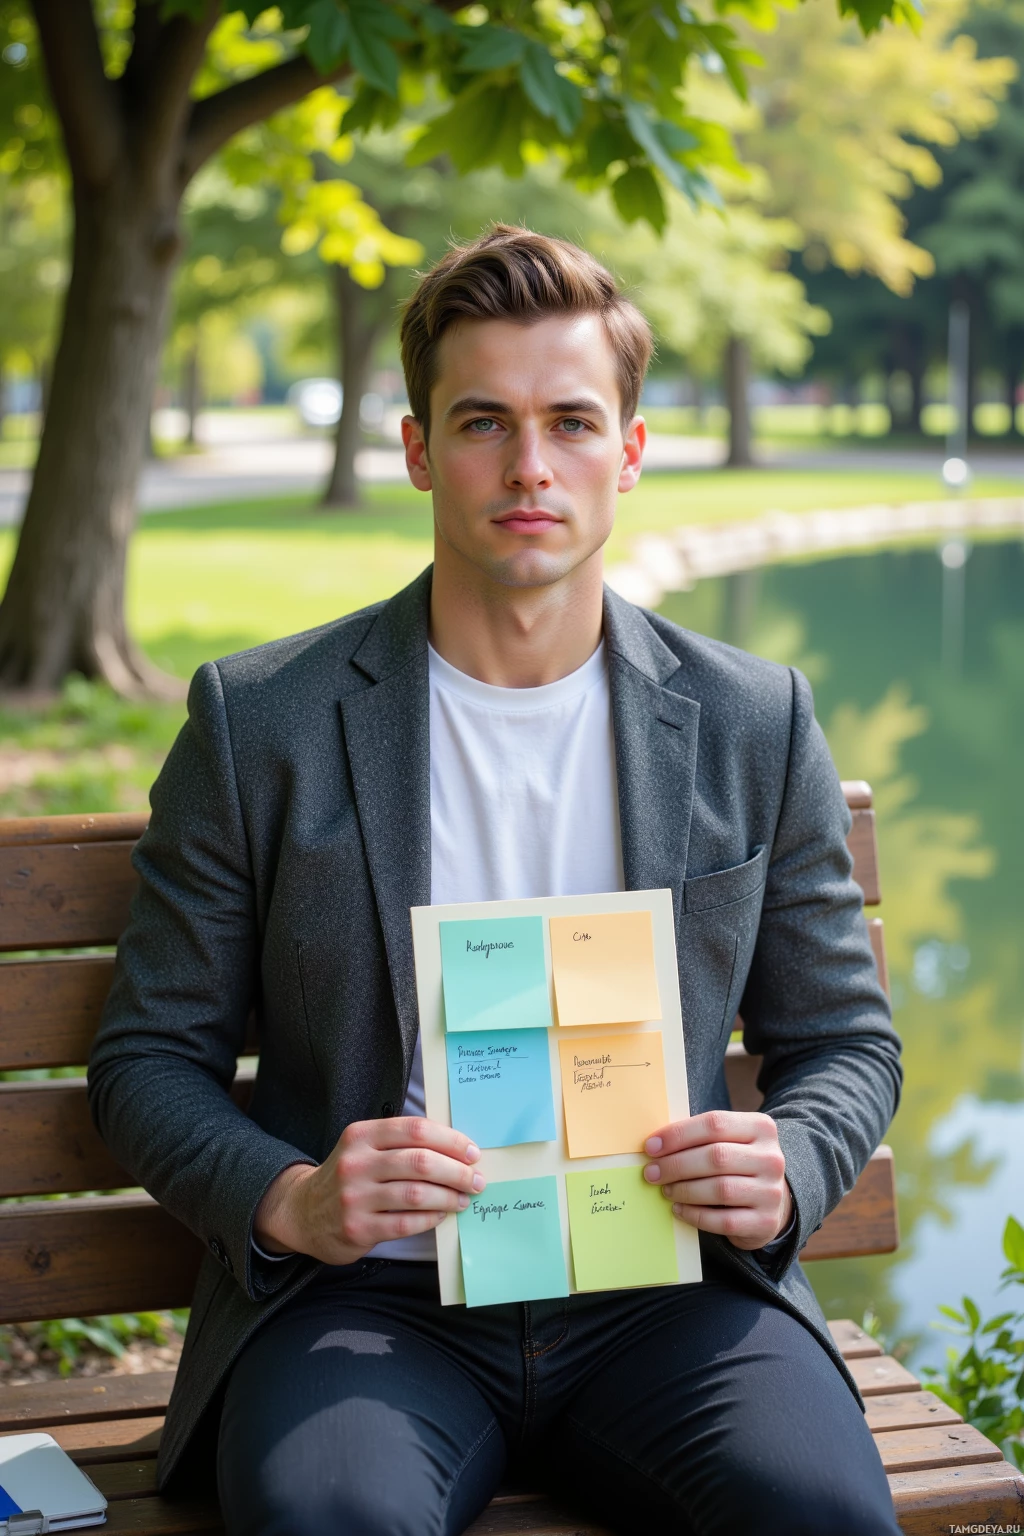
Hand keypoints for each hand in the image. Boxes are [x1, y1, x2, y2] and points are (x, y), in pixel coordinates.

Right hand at [253, 1116, 484, 1264]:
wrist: (303, 1212)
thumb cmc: (348, 1176)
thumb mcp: (364, 1148)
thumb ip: (400, 1143)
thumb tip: (456, 1149)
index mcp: (361, 1135)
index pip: (415, 1130)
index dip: (450, 1140)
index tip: (472, 1152)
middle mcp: (356, 1163)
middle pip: (420, 1162)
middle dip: (457, 1171)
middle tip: (476, 1180)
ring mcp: (354, 1197)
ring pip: (416, 1194)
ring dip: (448, 1196)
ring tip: (464, 1198)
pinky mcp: (357, 1228)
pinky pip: (405, 1223)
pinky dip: (430, 1218)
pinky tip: (442, 1214)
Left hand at [643, 1110, 792, 1250]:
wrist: (771, 1203)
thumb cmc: (738, 1166)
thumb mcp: (730, 1142)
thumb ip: (701, 1138)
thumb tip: (656, 1144)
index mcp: (761, 1128)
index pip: (715, 1124)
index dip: (679, 1134)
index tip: (651, 1146)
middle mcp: (771, 1158)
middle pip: (716, 1156)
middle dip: (677, 1164)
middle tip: (651, 1172)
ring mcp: (771, 1192)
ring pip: (720, 1189)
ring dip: (684, 1190)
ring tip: (666, 1190)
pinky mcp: (765, 1222)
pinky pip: (723, 1220)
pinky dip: (696, 1215)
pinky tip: (679, 1209)